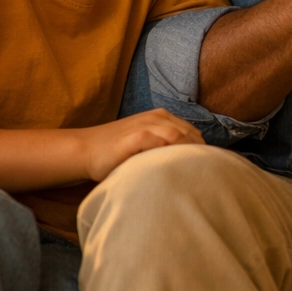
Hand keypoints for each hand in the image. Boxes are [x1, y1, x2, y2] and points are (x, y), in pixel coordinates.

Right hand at [79, 110, 204, 181]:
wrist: (86, 150)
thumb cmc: (117, 152)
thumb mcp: (146, 144)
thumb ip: (165, 146)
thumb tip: (191, 163)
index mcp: (163, 117)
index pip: (193, 132)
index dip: (201, 149)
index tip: (205, 167)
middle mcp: (157, 117)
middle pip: (189, 134)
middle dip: (197, 153)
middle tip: (201, 173)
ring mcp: (146, 124)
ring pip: (178, 135)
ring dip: (186, 153)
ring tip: (191, 172)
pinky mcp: (136, 136)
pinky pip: (159, 141)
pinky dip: (168, 152)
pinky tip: (171, 167)